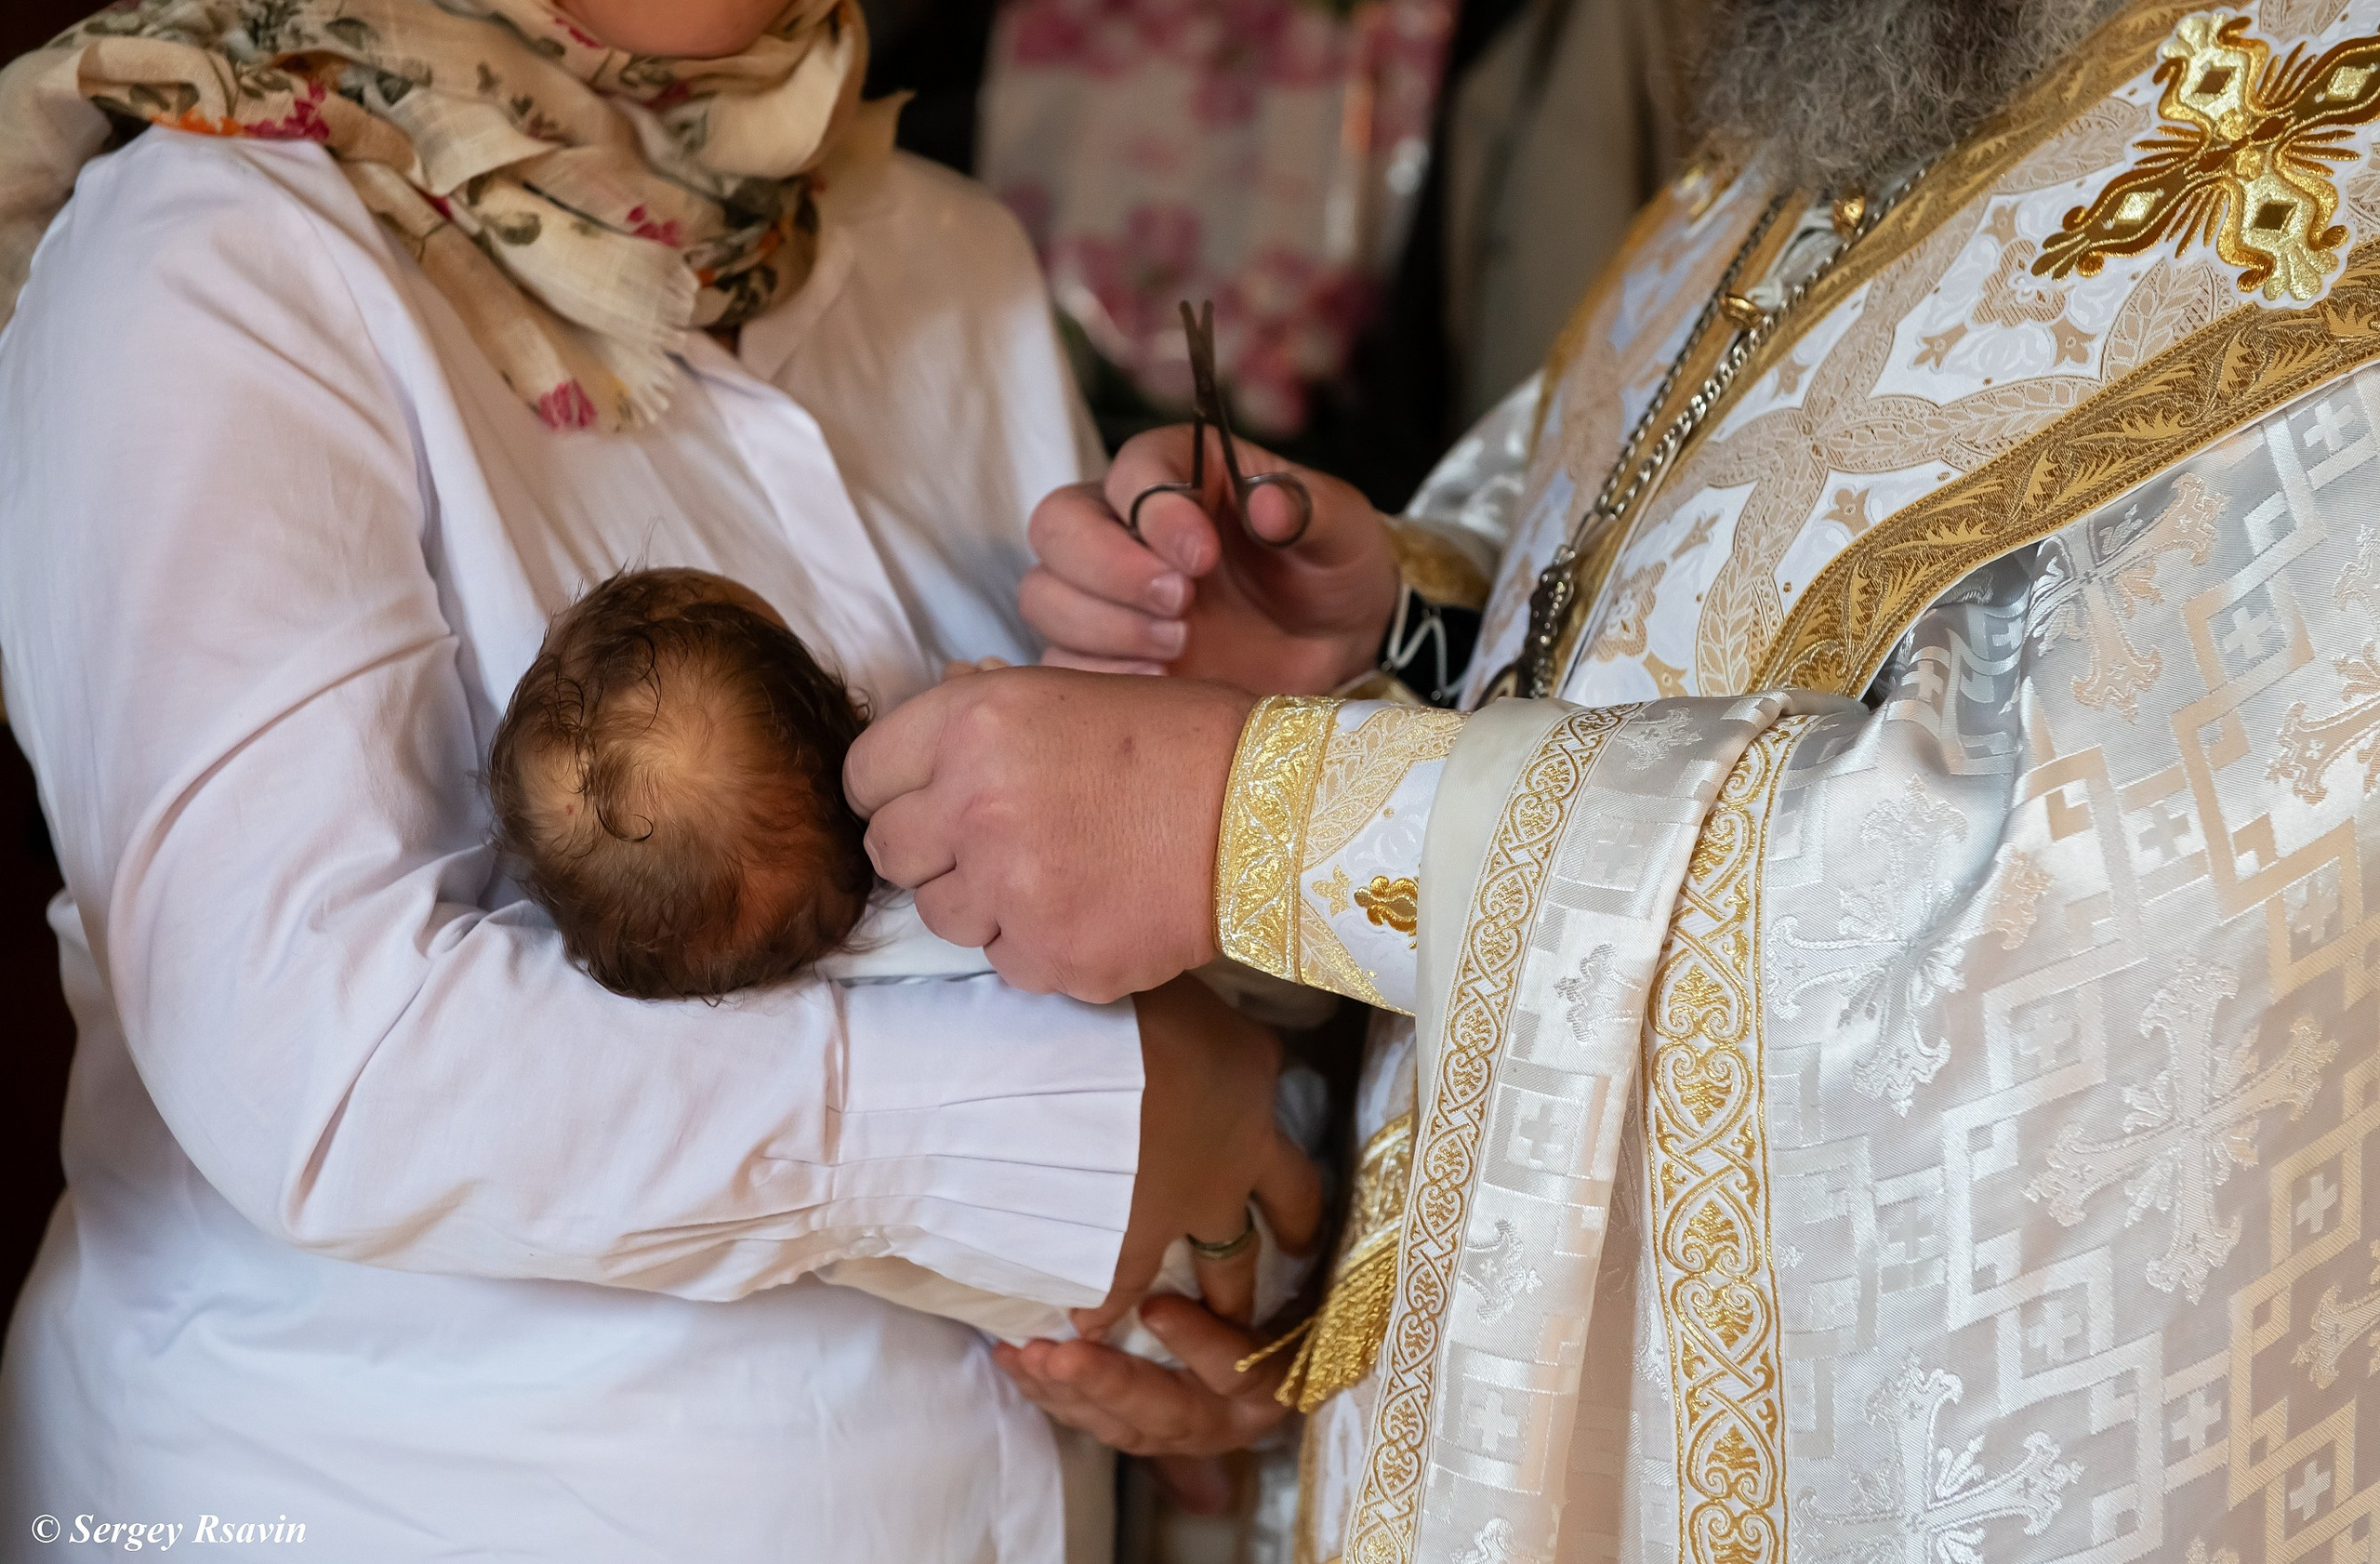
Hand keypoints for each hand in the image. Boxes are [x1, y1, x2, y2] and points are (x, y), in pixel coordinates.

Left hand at [845, 666, 1253, 1001]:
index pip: (865, 775)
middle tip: (991, 840)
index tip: (927, 798)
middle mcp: (974, 808)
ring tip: (1054, 870)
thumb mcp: (1069, 690)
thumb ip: (981, 715)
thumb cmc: (1179, 741)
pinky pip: (1006, 962)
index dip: (896, 787)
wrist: (1272, 813)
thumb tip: (926, 731)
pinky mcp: (1052, 958)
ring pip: (943, 917)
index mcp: (971, 725)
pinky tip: (1092, 906)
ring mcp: (1010, 892)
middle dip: (930, 848)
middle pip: (890, 853)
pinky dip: (1038, 944)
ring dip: (982, 901)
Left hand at [994, 1295, 1295, 1456]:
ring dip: (1063, 1391)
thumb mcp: (1259, 1294)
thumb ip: (1226, 1289)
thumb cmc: (1260, 1311)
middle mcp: (1213, 1422)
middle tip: (1056, 1355)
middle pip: (1159, 1411)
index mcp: (1257, 1387)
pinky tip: (1014, 1361)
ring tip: (1024, 1356)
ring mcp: (1168, 1434)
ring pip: (1114, 1423)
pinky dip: (1047, 1392)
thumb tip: (1164, 1283)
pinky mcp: (1132, 1428)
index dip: (1193, 1340)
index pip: (1231, 1369)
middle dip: (1102, 1383)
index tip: (1154, 1305)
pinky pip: (1088, 1419)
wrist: (1261, 1355)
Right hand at [1021, 425, 1400, 693]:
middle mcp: (1125, 525)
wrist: (1334, 647)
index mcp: (1180, 472)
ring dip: (1103, 624)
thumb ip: (1310, 510)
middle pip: (1058, 526)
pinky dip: (1100, 675)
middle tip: (1182, 603)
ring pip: (1044, 595)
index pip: (1132, 471)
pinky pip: (1060, 662)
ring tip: (1179, 644)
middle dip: (1110, 568)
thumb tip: (1268, 503)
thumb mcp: (1342, 531)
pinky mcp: (1103, 654)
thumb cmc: (1329, 568)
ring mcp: (1106, 593)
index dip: (1154, 510)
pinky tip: (1160, 680)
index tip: (1202, 555)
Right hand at [1085, 978, 1322, 1333]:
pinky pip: (1127, 1289)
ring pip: (1231, 1265)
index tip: (1252, 1106)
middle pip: (1292, 1199)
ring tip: (1221, 1316)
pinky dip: (1107, 1309)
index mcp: (1250, 1070)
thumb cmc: (1110, 1005)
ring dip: (1226, 1292)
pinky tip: (1090, 1325)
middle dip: (1298, 1224)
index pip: (1267, 1072)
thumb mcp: (1152, 977)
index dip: (1259, 1089)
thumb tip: (1135, 973)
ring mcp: (1191, 1208)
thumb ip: (1158, 1000)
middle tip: (1301, 1246)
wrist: (1069, 1077)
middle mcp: (1242, 1150)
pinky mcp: (1136, 1249)